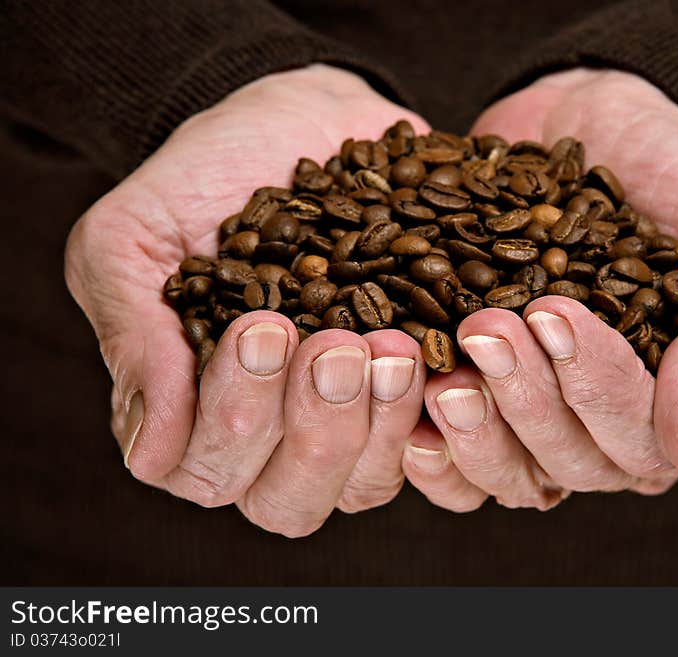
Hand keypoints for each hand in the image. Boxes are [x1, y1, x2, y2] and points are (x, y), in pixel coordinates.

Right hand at [64, 65, 430, 536]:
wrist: (295, 125)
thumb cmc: (202, 181)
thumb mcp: (136, 238)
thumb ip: (133, 335)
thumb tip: (150, 452)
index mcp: (195, 414)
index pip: (207, 468)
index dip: (236, 416)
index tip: (262, 325)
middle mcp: (270, 437)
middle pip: (290, 501)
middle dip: (314, 430)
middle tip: (334, 345)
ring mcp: (346, 424)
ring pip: (364, 487)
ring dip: (379, 427)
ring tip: (391, 346)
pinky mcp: (409, 398)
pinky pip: (437, 449)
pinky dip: (442, 415)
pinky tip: (442, 357)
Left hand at [403, 68, 677, 509]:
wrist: (584, 117)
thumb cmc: (675, 171)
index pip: (656, 447)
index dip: (607, 396)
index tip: (559, 317)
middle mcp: (627, 426)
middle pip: (582, 466)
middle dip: (531, 400)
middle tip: (491, 326)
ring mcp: (554, 418)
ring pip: (519, 476)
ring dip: (480, 429)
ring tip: (449, 363)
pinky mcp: (491, 405)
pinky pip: (459, 471)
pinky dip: (433, 455)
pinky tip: (414, 410)